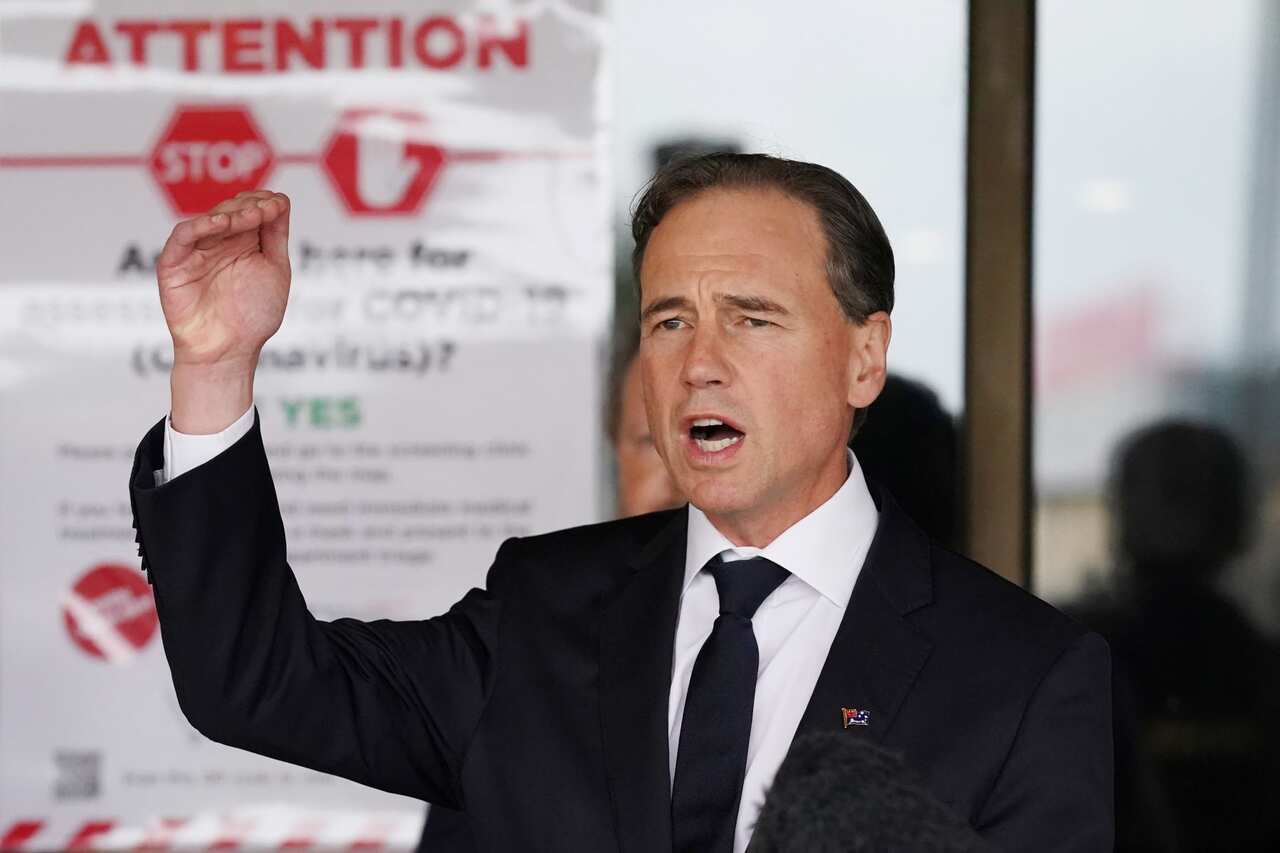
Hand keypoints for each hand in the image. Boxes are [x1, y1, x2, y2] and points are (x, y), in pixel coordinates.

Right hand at [155, 191, 290, 432]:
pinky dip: (200, 226)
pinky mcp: (174, 263)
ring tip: (249, 215)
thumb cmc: (252, 317)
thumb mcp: (275, 270)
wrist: (228, 351)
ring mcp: (197, 251)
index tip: (279, 205)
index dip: (265, 203)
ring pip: (210, 220)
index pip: (252, 210)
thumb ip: (276, 236)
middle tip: (265, 209)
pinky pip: (183, 237)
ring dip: (232, 214)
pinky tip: (221, 223)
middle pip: (232, 210)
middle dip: (250, 206)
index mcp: (244, 242)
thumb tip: (281, 200)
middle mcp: (219, 243)